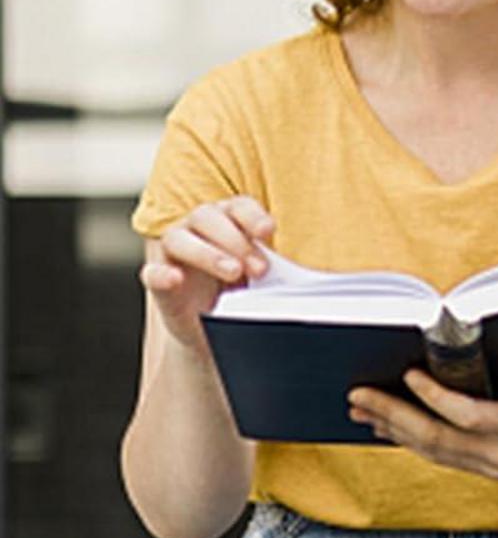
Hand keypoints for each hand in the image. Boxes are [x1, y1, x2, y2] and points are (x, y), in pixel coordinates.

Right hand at [140, 197, 275, 355]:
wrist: (217, 330)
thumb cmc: (245, 294)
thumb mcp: (264, 281)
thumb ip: (276, 272)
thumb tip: (306, 284)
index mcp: (228, 221)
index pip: (238, 207)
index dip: (252, 216)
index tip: (269, 231)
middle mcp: (198, 228)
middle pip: (209, 218)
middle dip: (236, 240)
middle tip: (260, 269)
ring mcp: (174, 252)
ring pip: (180, 238)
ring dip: (207, 253)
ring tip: (233, 272)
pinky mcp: (159, 280)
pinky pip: (152, 273)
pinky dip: (161, 274)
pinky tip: (174, 278)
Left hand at [347, 335, 497, 482]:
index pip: (467, 416)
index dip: (435, 399)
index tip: (409, 376)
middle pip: (436, 439)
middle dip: (393, 416)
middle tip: (358, 396)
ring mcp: (494, 466)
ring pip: (433, 451)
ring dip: (395, 430)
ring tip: (362, 410)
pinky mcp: (492, 468)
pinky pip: (443, 457)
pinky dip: (414, 442)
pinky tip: (394, 430)